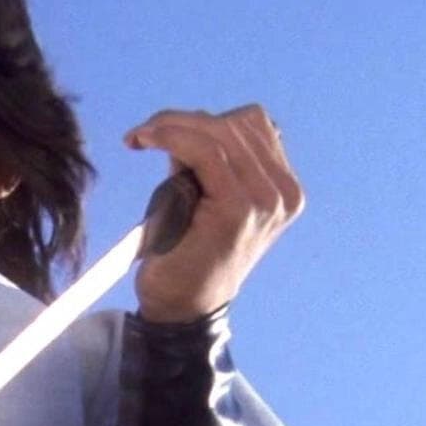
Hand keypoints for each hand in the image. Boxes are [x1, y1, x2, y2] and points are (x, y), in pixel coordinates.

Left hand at [126, 105, 303, 322]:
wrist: (182, 306)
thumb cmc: (187, 252)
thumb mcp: (206, 196)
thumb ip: (210, 160)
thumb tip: (187, 123)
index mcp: (284, 189)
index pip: (254, 125)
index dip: (207, 119)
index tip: (164, 129)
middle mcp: (284, 194)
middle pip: (237, 124)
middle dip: (185, 121)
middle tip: (144, 134)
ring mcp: (266, 201)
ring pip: (219, 133)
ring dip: (173, 126)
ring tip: (142, 138)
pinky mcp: (239, 209)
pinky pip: (205, 151)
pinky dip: (172, 137)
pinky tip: (144, 141)